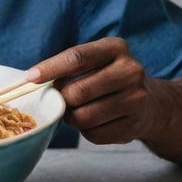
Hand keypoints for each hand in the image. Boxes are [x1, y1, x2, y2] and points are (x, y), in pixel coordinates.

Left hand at [26, 37, 157, 143]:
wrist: (151, 102)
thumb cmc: (107, 77)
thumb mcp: (93, 61)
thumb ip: (67, 67)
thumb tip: (33, 80)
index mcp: (115, 48)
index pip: (77, 58)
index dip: (50, 69)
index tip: (30, 78)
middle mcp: (130, 70)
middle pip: (77, 91)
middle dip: (62, 99)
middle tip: (61, 99)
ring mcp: (136, 99)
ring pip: (83, 116)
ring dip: (71, 117)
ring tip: (76, 110)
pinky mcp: (135, 125)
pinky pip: (94, 134)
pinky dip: (85, 131)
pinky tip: (94, 121)